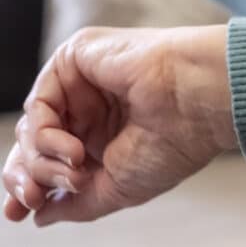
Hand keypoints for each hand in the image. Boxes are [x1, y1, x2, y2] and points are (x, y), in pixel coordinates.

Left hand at [3, 25, 235, 226]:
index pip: (51, 160)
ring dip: (42, 158)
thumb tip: (39, 216)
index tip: (20, 211)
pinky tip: (73, 148)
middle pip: (34, 144)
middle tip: (33, 198)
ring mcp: (83, 83)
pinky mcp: (77, 57)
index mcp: (106, 135)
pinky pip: (39, 102)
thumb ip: (76, 205)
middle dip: (27, 176)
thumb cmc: (174, 143)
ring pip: (32, 126)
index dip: (30, 185)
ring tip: (76, 169)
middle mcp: (92, 108)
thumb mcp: (118, 189)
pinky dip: (44, 132)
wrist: (197, 104)